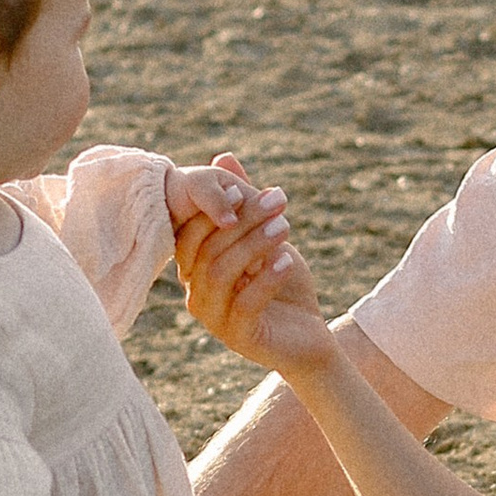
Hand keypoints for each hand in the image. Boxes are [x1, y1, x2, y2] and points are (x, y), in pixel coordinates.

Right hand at [177, 166, 334, 375]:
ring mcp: (214, 320)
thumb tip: (224, 157)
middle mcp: (196, 296)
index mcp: (196, 272)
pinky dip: (267, 278)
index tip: (243, 188)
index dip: (212, 210)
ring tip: (285, 226)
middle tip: (278, 200)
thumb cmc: (284, 285)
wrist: (309, 336)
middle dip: (243, 221)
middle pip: (206, 250)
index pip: (187, 236)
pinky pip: (245, 303)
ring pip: (220, 274)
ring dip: (254, 245)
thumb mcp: (267, 238)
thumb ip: (244, 203)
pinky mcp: (239, 338)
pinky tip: (289, 259)